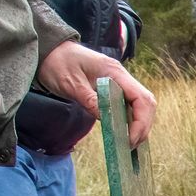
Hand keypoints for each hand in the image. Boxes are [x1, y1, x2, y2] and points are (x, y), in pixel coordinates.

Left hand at [37, 42, 155, 144]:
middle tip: (130, 145)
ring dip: (139, 125)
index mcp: (115, 72)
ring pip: (141, 106)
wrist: (49, 50)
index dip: (141, 121)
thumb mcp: (71, 84)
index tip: (130, 138)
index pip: (141, 98)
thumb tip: (109, 122)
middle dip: (143, 126)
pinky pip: (130, 106)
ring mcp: (120, 83)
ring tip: (128, 142)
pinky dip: (131, 121)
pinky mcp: (114, 89)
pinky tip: (124, 132)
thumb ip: (91, 101)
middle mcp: (122, 77)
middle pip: (147, 104)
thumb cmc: (57, 63)